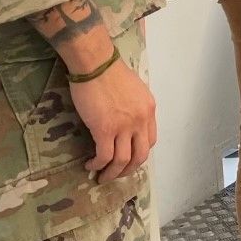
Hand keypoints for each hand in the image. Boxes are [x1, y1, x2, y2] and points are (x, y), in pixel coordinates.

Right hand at [70, 58, 157, 183]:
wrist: (96, 64)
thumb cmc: (111, 72)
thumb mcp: (134, 90)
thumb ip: (135, 107)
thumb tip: (128, 120)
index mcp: (149, 110)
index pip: (150, 141)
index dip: (139, 154)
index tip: (128, 159)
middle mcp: (140, 120)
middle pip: (140, 155)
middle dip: (128, 169)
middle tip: (116, 174)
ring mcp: (124, 126)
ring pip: (122, 160)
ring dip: (112, 173)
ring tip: (102, 176)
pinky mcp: (104, 130)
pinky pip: (104, 156)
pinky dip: (98, 165)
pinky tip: (91, 165)